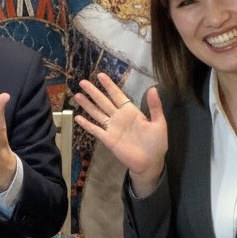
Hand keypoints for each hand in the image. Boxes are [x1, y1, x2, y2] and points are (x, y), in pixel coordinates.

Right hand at [74, 74, 166, 195]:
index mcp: (131, 111)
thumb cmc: (156, 143)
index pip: (117, 95)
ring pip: (97, 113)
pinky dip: (87, 124)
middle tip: (82, 82)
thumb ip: (155, 106)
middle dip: (93, 92)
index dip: (109, 85)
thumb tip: (154, 88)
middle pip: (103, 101)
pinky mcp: (108, 140)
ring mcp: (112, 128)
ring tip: (77, 95)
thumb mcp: (159, 123)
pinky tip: (78, 118)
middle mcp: (119, 117)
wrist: (150, 163)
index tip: (100, 75)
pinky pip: (95, 130)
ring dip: (87, 105)